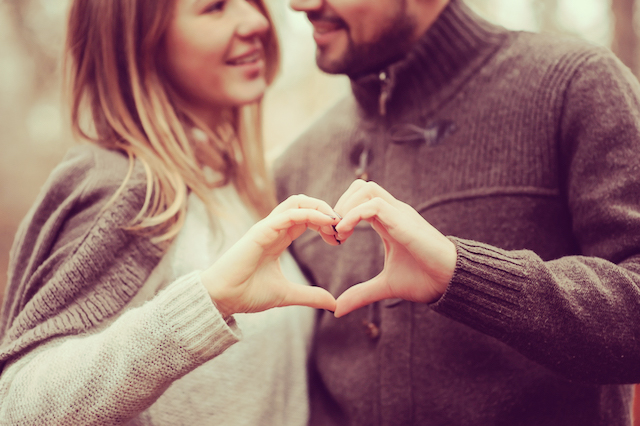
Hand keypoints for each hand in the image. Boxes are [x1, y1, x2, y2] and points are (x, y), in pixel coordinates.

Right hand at [201, 195, 339, 317]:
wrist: (222, 299)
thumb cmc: (248, 293)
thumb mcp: (288, 295)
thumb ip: (311, 296)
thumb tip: (334, 304)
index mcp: (279, 238)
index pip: (307, 218)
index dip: (326, 223)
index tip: (340, 239)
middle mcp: (274, 228)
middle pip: (304, 204)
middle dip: (327, 211)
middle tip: (343, 228)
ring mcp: (267, 227)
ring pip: (297, 202)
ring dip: (320, 208)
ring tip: (336, 223)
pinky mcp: (261, 231)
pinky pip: (289, 214)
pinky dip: (310, 214)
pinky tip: (326, 223)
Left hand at [333, 180, 456, 317]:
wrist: (449, 282)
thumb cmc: (423, 279)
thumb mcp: (384, 286)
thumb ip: (361, 293)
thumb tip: (337, 310)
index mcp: (388, 222)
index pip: (359, 200)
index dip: (341, 214)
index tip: (333, 238)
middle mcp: (393, 212)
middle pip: (360, 187)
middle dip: (340, 204)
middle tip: (333, 232)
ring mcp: (399, 213)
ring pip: (366, 188)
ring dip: (346, 206)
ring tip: (339, 231)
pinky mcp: (404, 221)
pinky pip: (374, 204)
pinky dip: (354, 214)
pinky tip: (346, 234)